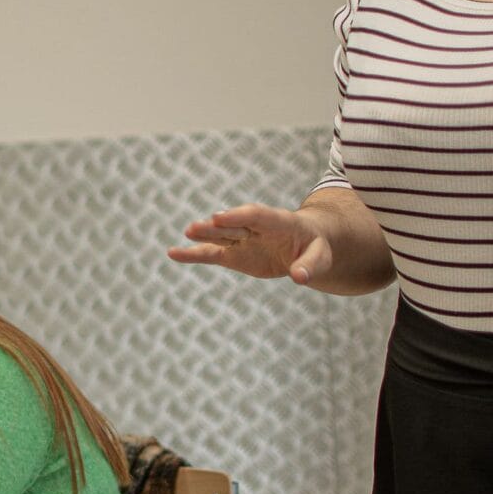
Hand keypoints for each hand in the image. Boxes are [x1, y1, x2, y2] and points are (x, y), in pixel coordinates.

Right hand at [168, 204, 333, 286]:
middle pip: (234, 225)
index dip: (238, 216)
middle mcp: (255, 228)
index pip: (256, 215)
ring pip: (220, 236)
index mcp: (279, 221)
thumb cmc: (315, 247)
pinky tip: (173, 253)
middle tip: (202, 225)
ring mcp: (242, 240)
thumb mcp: (320, 256)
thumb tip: (300, 278)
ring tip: (187, 233)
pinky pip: (211, 254)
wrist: (305, 244)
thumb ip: (310, 265)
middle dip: (219, 226)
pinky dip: (193, 255)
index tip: (220, 218)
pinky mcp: (233, 254)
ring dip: (204, 235)